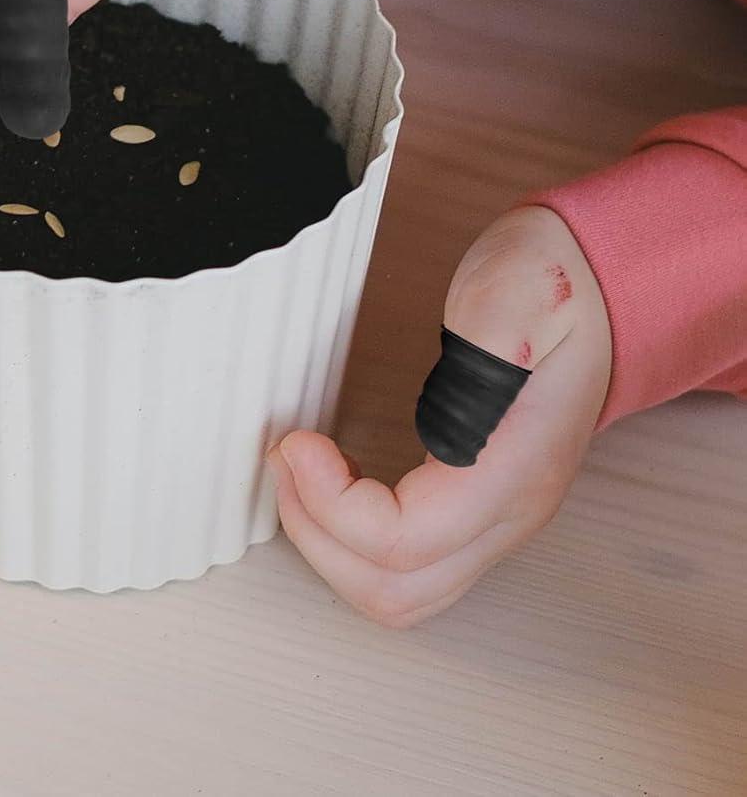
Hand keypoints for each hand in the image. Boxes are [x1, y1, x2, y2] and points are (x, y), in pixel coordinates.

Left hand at [267, 206, 611, 626]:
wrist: (595, 291)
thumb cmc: (551, 287)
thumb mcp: (519, 291)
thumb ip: (491, 338)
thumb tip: (460, 390)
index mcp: (512, 469)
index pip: (405, 542)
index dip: (331, 506)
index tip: (298, 441)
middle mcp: (507, 514)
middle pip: (396, 590)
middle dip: (317, 534)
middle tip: (285, 460)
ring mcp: (493, 520)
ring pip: (400, 593)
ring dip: (329, 546)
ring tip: (296, 473)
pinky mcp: (473, 510)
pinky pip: (406, 564)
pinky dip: (349, 538)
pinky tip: (326, 481)